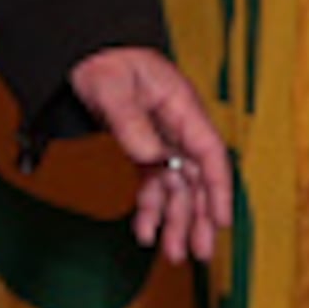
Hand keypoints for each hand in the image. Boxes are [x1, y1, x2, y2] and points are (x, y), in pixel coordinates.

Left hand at [64, 46, 231, 263]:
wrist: (86, 53)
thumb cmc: (105, 60)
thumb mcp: (113, 86)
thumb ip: (132, 121)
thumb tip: (153, 156)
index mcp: (181, 107)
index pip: (210, 152)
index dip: (219, 188)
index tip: (222, 219)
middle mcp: (178, 127)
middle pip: (198, 178)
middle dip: (200, 217)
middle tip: (200, 252)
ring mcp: (163, 139)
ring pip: (178, 187)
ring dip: (176, 220)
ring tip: (172, 254)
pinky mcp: (146, 148)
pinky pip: (155, 183)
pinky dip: (151, 208)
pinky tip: (144, 231)